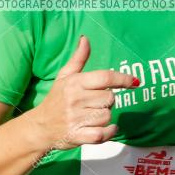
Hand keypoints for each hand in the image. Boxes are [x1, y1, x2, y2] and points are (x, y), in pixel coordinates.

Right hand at [29, 35, 138, 150]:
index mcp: (74, 82)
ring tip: (92, 116)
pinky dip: (109, 132)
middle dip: (107, 101)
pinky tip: (107, 128)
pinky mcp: (77, 136)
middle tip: (94, 103)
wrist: (40, 127)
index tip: (135, 82)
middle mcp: (75, 99)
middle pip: (109, 98)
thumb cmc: (56, 99)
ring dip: (105, 117)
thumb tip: (85, 39)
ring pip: (107, 115)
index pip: (105, 77)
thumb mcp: (64, 76)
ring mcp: (76, 118)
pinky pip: (103, 134)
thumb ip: (78, 58)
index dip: (123, 79)